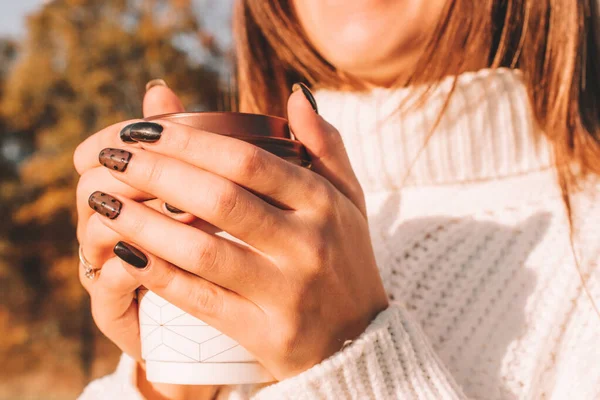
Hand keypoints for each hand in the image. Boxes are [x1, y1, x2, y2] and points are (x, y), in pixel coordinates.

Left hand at [79, 86, 388, 378]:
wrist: (361, 339)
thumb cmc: (345, 258)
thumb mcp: (349, 199)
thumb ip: (326, 145)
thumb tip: (294, 93)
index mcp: (323, 203)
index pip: (247, 160)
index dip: (188, 140)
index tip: (142, 129)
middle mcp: (308, 244)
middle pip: (218, 198)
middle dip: (155, 173)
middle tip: (111, 157)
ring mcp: (287, 291)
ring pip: (201, 251)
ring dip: (143, 223)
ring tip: (103, 202)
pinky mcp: (265, 332)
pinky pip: (200, 300)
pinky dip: (158, 274)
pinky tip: (125, 251)